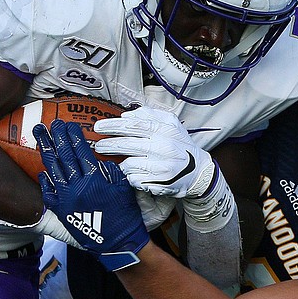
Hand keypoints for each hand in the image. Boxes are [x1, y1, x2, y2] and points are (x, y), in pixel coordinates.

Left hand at [34, 120, 148, 270]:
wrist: (118, 243)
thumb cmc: (125, 214)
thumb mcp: (123, 187)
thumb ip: (109, 171)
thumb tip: (97, 161)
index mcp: (94, 178)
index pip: (80, 150)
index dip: (73, 135)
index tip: (67, 124)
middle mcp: (78, 186)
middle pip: (64, 156)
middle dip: (57, 137)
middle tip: (51, 124)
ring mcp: (67, 199)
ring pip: (53, 170)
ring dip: (46, 151)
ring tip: (40, 137)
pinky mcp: (62, 212)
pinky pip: (49, 194)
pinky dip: (45, 182)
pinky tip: (42, 171)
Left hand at [93, 106, 214, 197]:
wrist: (199, 173)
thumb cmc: (181, 146)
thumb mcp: (171, 125)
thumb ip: (150, 115)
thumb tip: (127, 115)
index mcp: (165, 131)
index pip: (134, 125)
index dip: (113, 125)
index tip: (99, 127)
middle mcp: (163, 147)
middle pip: (127, 144)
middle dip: (109, 145)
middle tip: (98, 145)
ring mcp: (160, 166)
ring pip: (128, 164)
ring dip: (121, 163)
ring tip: (121, 161)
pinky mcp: (157, 183)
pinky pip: (134, 179)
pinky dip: (130, 176)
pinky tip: (135, 174)